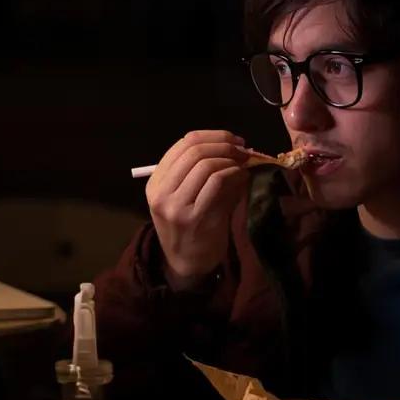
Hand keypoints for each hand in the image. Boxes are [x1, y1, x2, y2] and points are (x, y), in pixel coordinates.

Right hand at [145, 130, 249, 289]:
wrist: (186, 264)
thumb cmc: (190, 227)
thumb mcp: (185, 196)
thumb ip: (201, 171)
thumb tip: (233, 146)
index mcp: (155, 182)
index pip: (183, 144)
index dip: (212, 136)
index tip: (233, 139)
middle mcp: (161, 192)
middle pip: (194, 151)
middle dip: (224, 144)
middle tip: (243, 148)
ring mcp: (176, 206)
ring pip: (206, 165)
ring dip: (230, 159)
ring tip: (244, 163)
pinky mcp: (194, 218)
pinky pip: (217, 183)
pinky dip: (233, 174)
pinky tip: (241, 176)